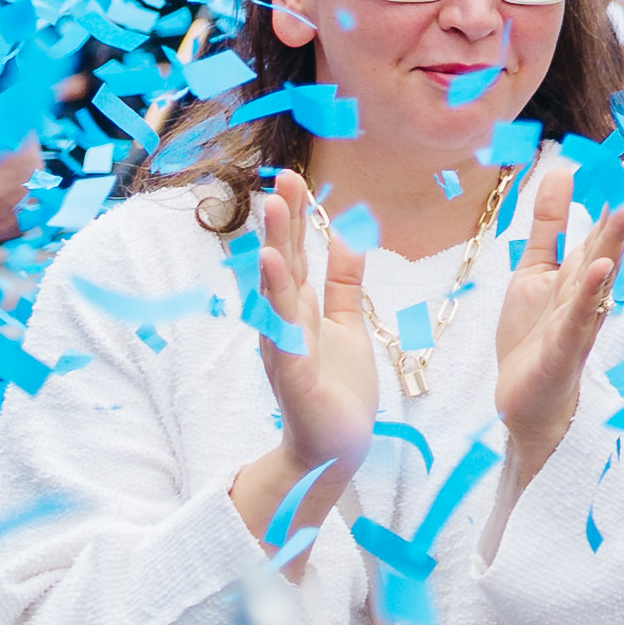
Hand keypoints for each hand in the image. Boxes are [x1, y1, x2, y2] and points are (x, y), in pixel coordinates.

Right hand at [248, 175, 379, 485]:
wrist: (336, 447)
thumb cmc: (338, 387)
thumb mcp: (347, 323)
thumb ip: (344, 283)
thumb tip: (350, 237)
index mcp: (301, 309)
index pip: (298, 253)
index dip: (296, 217)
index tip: (293, 177)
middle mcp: (286, 322)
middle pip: (284, 262)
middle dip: (283, 220)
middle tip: (282, 178)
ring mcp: (285, 345)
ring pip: (277, 290)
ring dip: (275, 248)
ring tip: (272, 209)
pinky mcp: (292, 372)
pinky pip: (283, 330)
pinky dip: (277, 299)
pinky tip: (274, 269)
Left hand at [487, 168, 623, 469]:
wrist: (526, 403)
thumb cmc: (534, 338)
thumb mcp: (534, 272)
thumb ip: (548, 227)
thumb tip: (559, 172)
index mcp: (578, 273)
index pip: (598, 229)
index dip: (610, 195)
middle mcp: (585, 294)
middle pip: (605, 246)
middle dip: (619, 209)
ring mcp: (577, 321)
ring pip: (599, 277)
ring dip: (613, 243)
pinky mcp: (563, 349)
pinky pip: (579, 317)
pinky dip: (589, 293)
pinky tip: (598, 269)